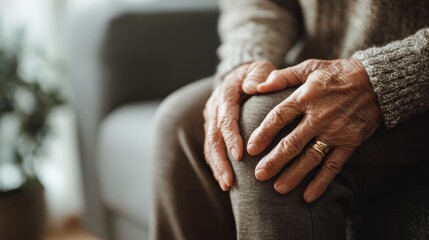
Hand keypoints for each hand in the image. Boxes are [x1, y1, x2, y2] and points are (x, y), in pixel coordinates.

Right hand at [204, 60, 275, 190]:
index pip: (226, 118)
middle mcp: (213, 107)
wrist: (239, 73)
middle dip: (221, 160)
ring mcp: (211, 118)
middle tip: (229, 181)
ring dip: (217, 166)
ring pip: (210, 145)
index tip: (239, 155)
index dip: (231, 137)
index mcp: (225, 94)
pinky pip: (211, 147)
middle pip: (213, 137)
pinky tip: (224, 179)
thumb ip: (258, 75)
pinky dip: (216, 163)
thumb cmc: (255, 73)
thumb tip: (254, 87)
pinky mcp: (212, 127)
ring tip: (226, 186)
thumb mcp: (260, 68)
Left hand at [247, 59, 381, 201]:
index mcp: (306, 97)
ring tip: (278, 189)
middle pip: (291, 143)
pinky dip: (321, 182)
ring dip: (294, 175)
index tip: (250, 149)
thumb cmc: (337, 73)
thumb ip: (283, 76)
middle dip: (274, 161)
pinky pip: (333, 166)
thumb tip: (257, 85)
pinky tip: (308, 196)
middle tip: (258, 176)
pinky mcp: (350, 143)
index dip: (263, 134)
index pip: (279, 117)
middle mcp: (319, 117)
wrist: (377, 81)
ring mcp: (335, 132)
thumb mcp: (310, 67)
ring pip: (310, 158)